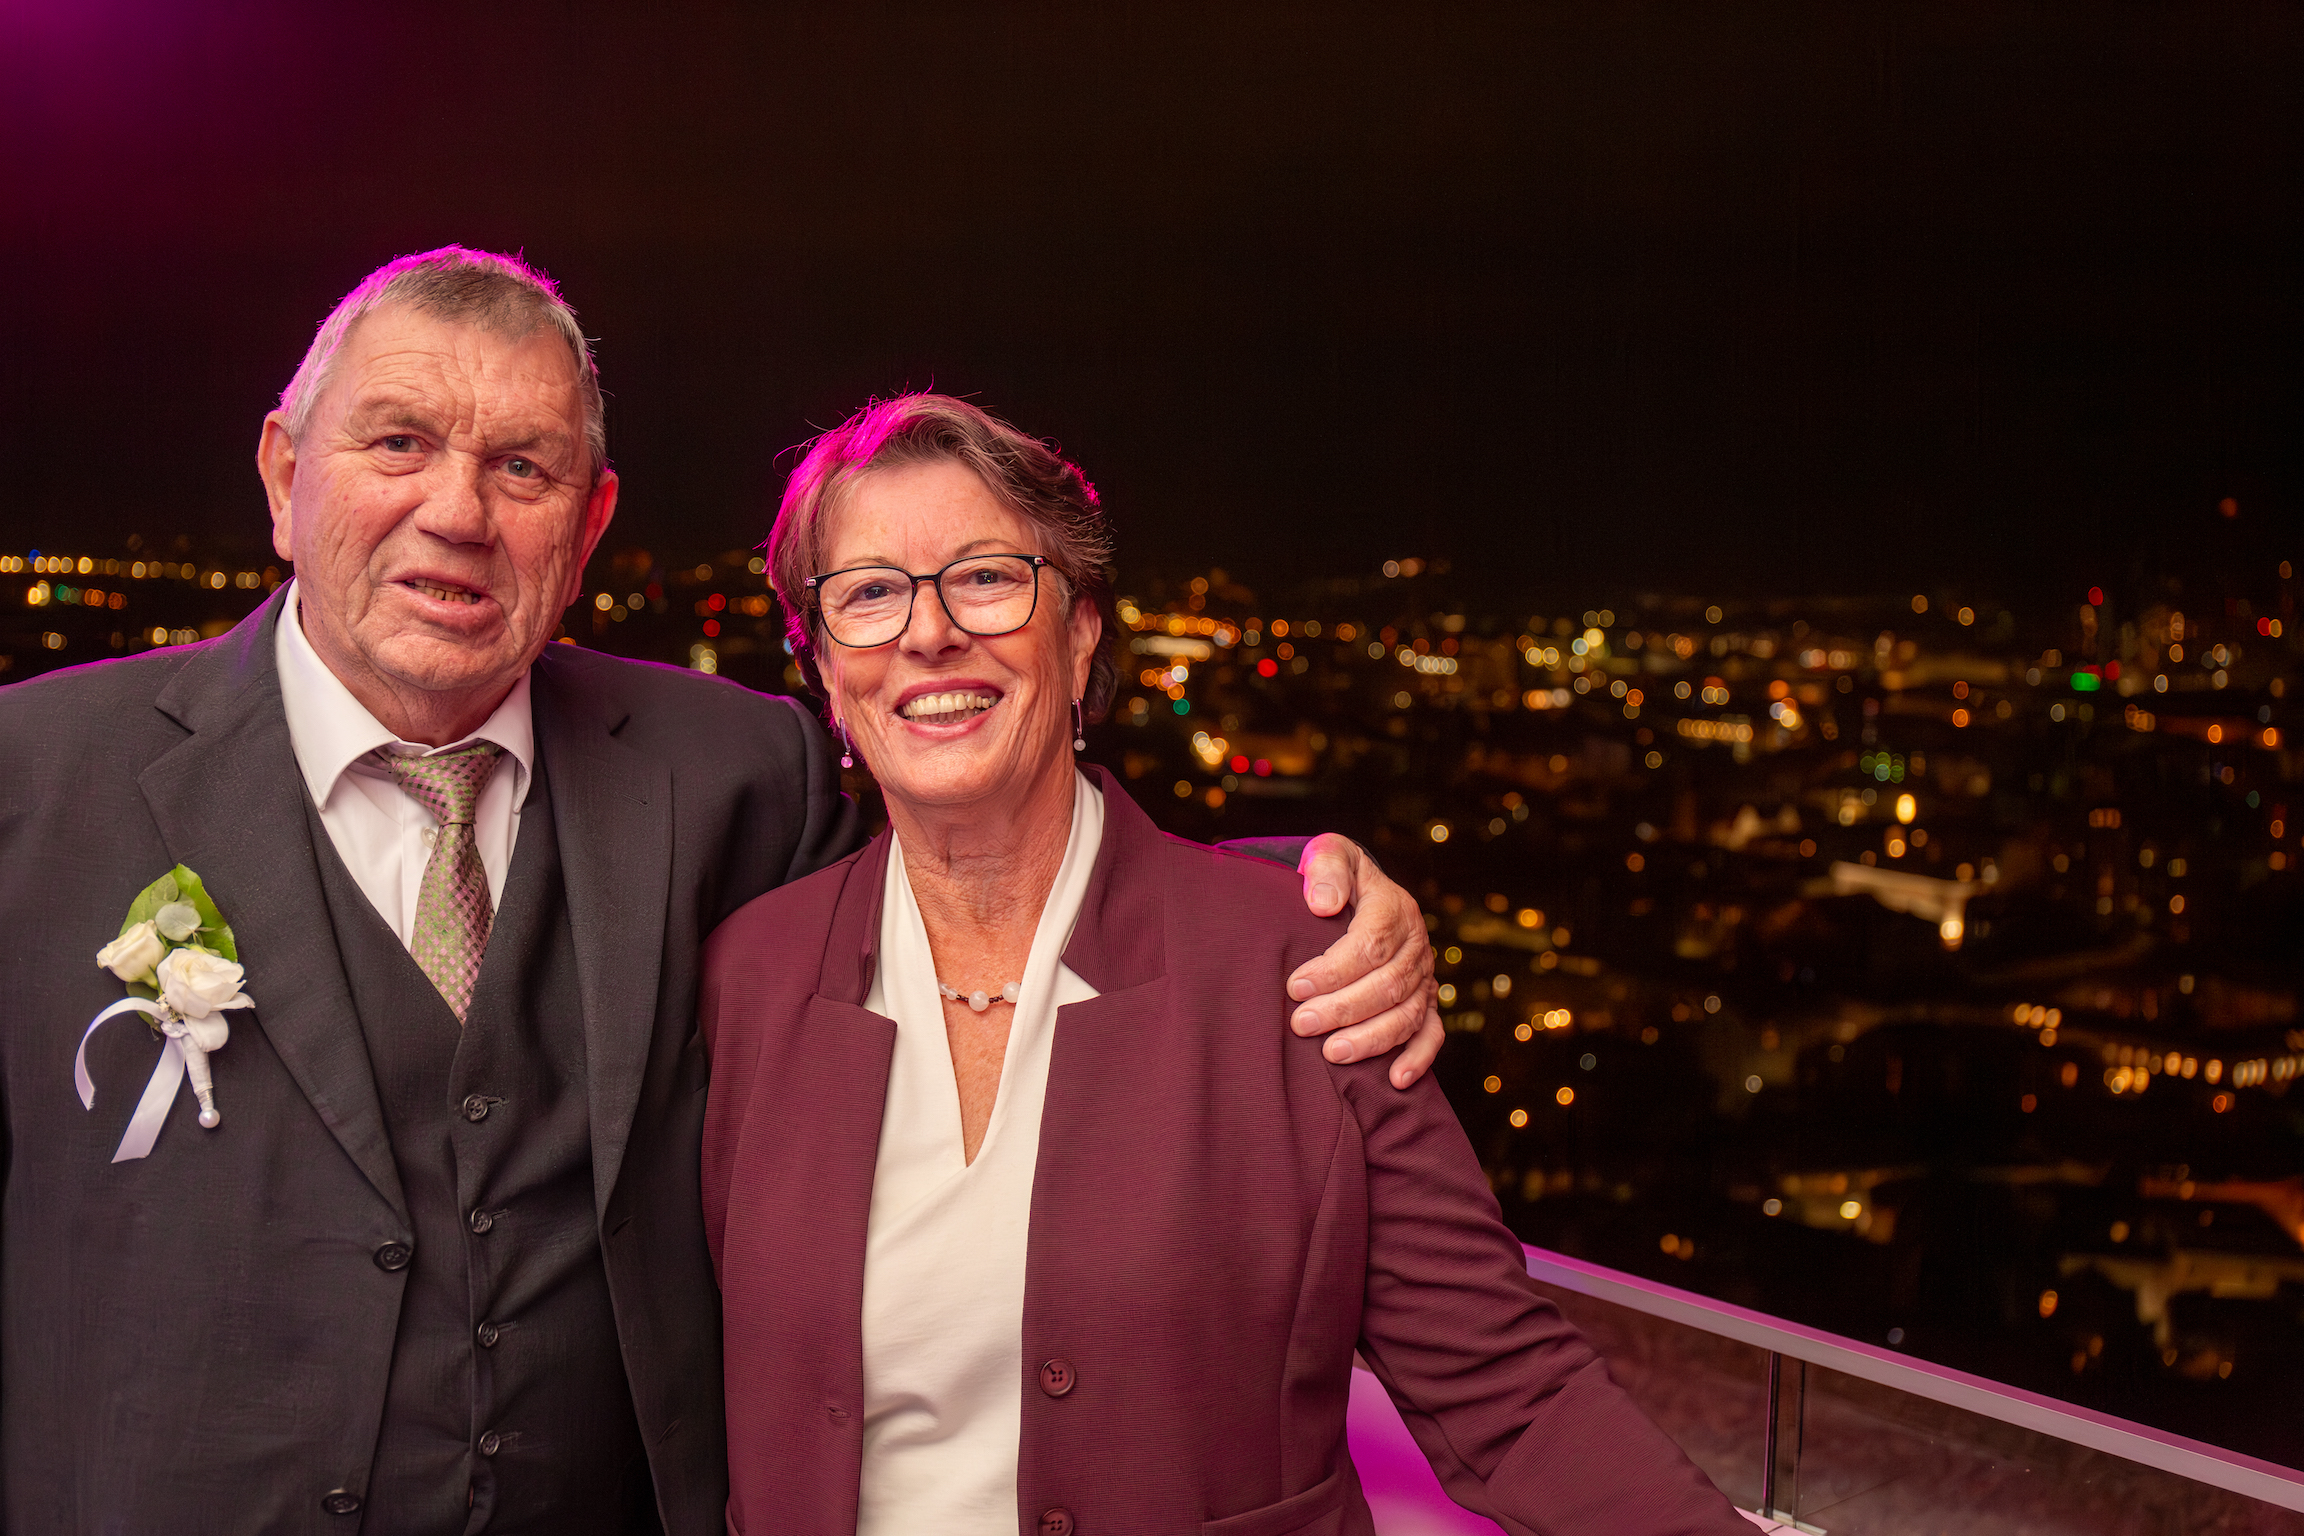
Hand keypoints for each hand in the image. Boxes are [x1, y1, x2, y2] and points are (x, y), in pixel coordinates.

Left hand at [1286, 834, 1441, 1087]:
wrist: (1361, 890)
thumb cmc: (1336, 876)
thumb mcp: (1329, 854)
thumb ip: (1326, 869)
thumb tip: (1324, 904)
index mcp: (1393, 907)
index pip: (1370, 944)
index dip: (1334, 969)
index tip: (1295, 985)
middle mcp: (1416, 944)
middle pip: (1386, 985)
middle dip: (1343, 1009)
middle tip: (1301, 1023)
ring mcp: (1424, 975)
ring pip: (1406, 1014)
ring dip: (1371, 1038)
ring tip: (1331, 1054)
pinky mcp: (1426, 1000)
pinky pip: (1431, 1033)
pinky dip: (1418, 1058)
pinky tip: (1395, 1080)